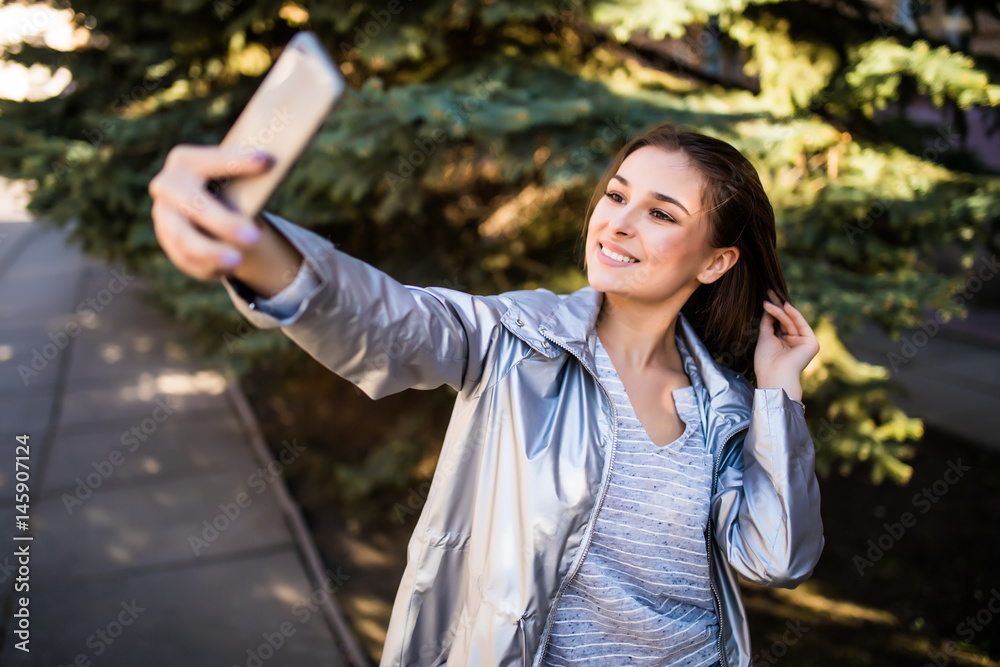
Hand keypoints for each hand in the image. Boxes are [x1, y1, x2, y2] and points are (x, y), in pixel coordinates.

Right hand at [149, 144, 272, 280]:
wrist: (201, 201)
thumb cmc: (226, 184)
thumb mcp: (234, 176)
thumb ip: (249, 178)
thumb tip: (274, 171)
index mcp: (186, 161)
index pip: (211, 161)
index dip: (236, 162)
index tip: (266, 160)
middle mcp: (168, 186)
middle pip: (194, 205)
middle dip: (224, 223)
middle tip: (255, 237)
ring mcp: (163, 215)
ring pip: (184, 239)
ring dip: (212, 253)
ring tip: (238, 262)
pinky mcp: (166, 240)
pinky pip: (185, 259)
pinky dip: (208, 266)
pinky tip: (228, 269)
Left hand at [754, 289, 819, 398]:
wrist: (774, 374)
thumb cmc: (766, 360)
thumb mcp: (765, 337)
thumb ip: (768, 322)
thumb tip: (768, 306)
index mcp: (784, 343)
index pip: (779, 323)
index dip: (773, 310)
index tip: (765, 298)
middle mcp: (795, 342)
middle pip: (786, 320)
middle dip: (777, 305)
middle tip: (769, 291)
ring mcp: (803, 342)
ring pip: (790, 321)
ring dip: (778, 310)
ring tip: (768, 300)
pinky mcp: (811, 342)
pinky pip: (800, 324)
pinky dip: (792, 314)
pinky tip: (784, 305)